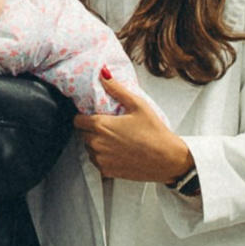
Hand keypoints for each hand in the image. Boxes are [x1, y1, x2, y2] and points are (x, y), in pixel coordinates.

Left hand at [73, 73, 194, 187]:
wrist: (167, 159)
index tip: (95, 116)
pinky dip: (103, 157)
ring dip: (96, 144)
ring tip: (115, 140)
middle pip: (83, 134)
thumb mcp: (138, 105)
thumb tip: (103, 73)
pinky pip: (97, 162)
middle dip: (92, 130)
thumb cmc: (154, 132)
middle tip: (110, 127)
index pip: (77, 120)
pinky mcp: (106, 172)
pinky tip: (118, 152)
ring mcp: (100, 159)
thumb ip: (117, 89)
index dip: (84, 117)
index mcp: (101, 125)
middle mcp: (96, 143)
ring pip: (89, 149)